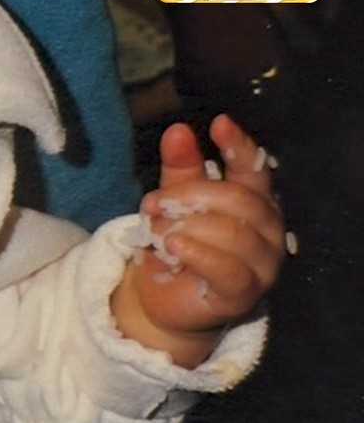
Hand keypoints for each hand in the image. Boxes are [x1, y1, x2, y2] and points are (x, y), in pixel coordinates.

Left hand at [112, 115, 284, 367]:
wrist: (164, 298)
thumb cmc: (178, 242)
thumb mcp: (173, 200)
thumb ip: (178, 167)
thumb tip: (178, 130)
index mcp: (254, 200)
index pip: (254, 168)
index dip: (239, 146)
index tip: (219, 123)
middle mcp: (268, 229)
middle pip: (238, 199)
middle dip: (189, 196)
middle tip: (153, 203)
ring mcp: (263, 264)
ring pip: (234, 234)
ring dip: (187, 227)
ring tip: (157, 231)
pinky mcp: (245, 294)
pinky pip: (229, 270)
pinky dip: (198, 254)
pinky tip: (174, 246)